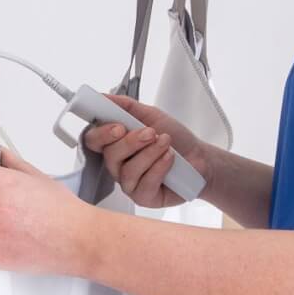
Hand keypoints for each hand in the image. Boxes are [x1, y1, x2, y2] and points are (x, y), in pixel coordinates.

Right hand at [79, 95, 214, 208]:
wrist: (200, 158)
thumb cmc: (175, 139)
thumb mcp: (151, 115)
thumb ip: (126, 106)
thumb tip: (103, 97)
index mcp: (115, 144)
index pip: (93, 140)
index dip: (101, 134)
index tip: (119, 126)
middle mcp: (118, 165)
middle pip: (109, 155)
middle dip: (132, 141)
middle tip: (151, 132)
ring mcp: (129, 183)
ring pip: (127, 170)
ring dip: (150, 153)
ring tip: (167, 144)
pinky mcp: (143, 197)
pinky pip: (144, 184)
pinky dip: (159, 168)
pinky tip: (169, 159)